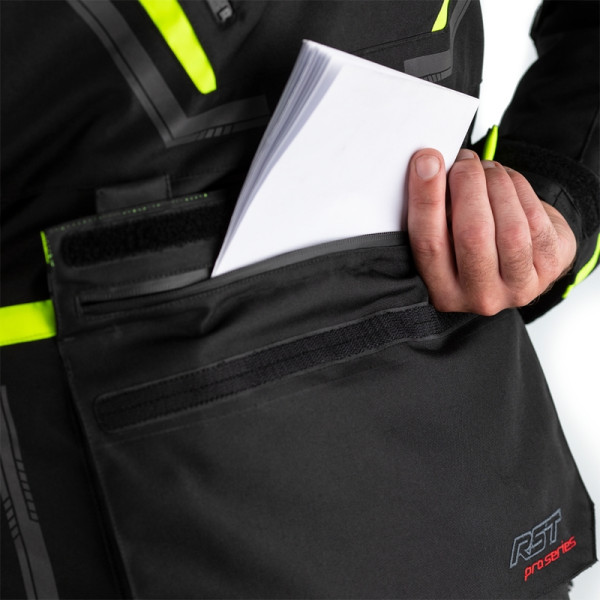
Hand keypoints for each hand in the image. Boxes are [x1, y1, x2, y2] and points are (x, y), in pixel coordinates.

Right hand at [407, 148, 575, 315]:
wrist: (517, 264)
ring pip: (510, 228)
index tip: (426, 161)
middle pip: (473, 235)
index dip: (426, 199)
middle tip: (464, 161)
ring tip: (485, 168)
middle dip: (467, 185)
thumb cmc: (469, 247)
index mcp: (441, 292)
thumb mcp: (444, 240)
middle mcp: (479, 298)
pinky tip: (506, 180)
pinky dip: (518, 188)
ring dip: (496, 184)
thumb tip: (429, 168)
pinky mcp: (549, 269)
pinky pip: (535, 220)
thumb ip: (432, 214)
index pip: (429, 244)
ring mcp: (518, 288)